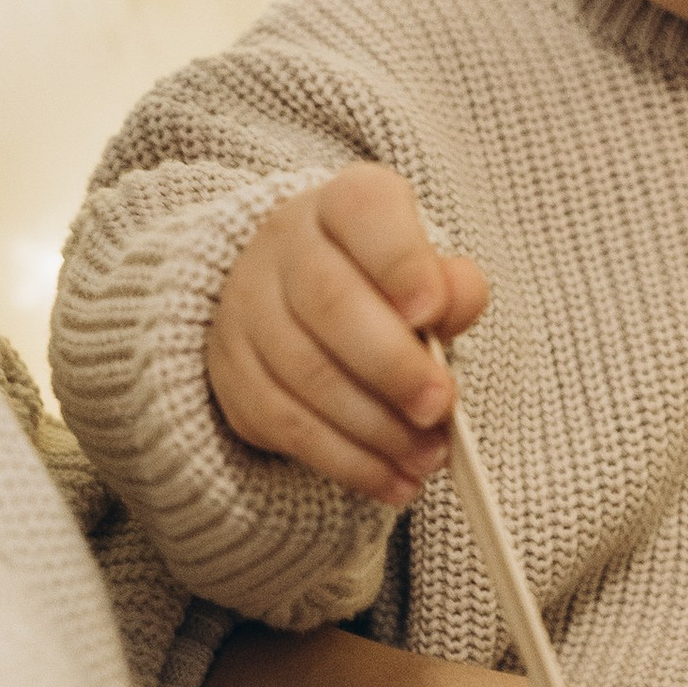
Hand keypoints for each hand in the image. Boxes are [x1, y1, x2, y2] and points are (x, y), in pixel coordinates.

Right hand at [206, 168, 488, 505]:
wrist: (292, 298)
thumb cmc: (380, 285)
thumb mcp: (424, 270)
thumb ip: (451, 285)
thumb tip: (452, 304)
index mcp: (342, 205)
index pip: (362, 213)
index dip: (399, 262)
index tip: (433, 311)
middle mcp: (284, 246)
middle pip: (330, 303)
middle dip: (392, 365)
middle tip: (440, 408)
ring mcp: (247, 309)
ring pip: (306, 373)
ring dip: (375, 426)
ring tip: (429, 457)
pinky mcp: (234, 375)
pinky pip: (286, 425)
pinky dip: (345, 461)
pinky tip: (391, 481)